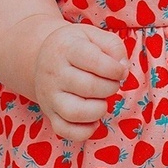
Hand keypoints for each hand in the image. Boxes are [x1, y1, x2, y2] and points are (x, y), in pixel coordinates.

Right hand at [33, 23, 129, 141]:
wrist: (43, 57)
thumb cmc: (76, 46)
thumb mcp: (94, 35)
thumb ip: (114, 47)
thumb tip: (123, 70)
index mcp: (66, 49)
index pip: (93, 60)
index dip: (115, 69)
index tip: (120, 71)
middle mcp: (54, 73)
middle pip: (88, 87)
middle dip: (110, 87)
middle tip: (112, 84)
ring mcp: (49, 96)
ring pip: (75, 113)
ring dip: (99, 110)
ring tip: (102, 101)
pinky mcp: (49, 114)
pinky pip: (65, 131)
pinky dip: (85, 131)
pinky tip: (93, 119)